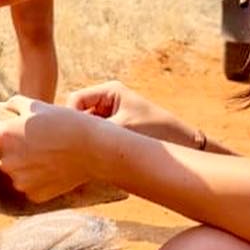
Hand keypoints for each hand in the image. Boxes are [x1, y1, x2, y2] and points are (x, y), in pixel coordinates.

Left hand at [0, 96, 104, 201]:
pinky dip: (34, 180)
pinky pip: (26, 187)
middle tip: (30, 144)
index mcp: (0, 136)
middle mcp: (3, 162)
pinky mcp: (31, 195)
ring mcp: (17, 181)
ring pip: (11, 173)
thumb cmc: (64, 122)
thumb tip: (0, 106)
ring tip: (42, 156)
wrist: (93, 149)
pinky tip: (49, 169)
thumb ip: (13, 105)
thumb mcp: (36, 106)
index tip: (10, 131)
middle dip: (7, 150)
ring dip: (19, 167)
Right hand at [67, 81, 197, 144]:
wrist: (183, 144)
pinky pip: (95, 137)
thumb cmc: (156, 132)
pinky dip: (93, 147)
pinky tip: (97, 159)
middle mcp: (107, 100)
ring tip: (89, 155)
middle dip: (75, 131)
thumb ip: (93, 132)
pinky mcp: (114, 130)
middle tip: (76, 150)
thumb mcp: (122, 131)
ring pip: (84, 128)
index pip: (74, 100)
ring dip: (85, 140)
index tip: (71, 139)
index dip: (68, 118)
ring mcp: (110, 115)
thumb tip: (66, 138)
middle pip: (76, 114)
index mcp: (109, 90)